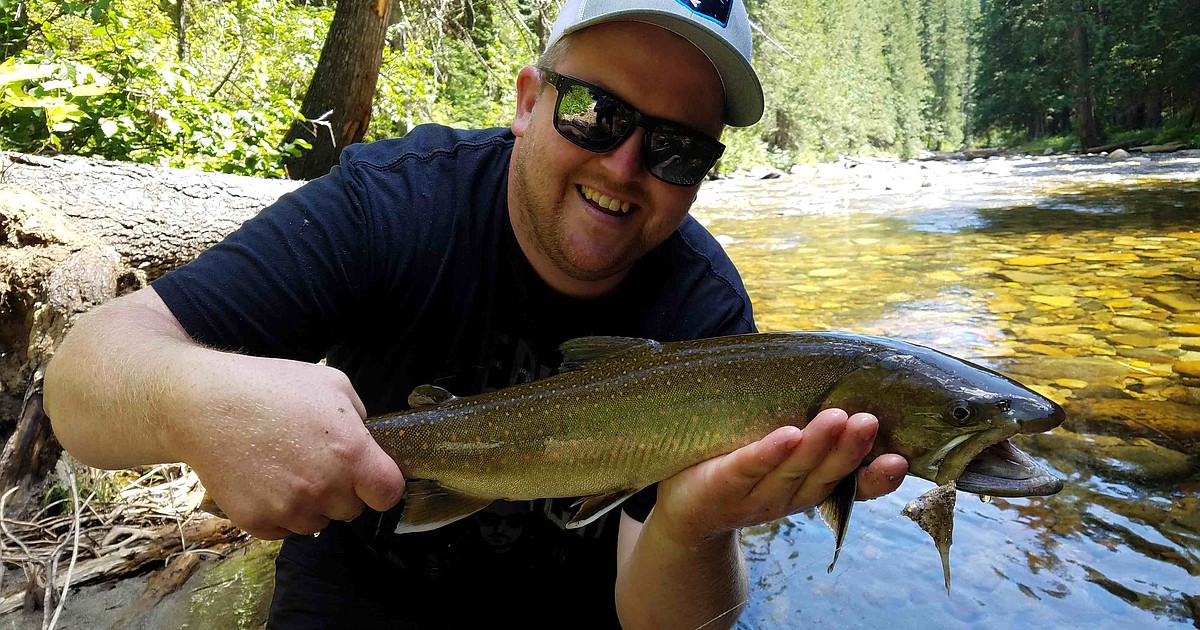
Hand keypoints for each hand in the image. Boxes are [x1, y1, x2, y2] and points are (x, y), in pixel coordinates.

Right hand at [167, 354, 404, 538]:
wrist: (203, 404)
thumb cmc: (270, 386)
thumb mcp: (330, 383)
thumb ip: (360, 416)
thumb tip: (368, 440)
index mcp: (351, 454)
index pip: (389, 493)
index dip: (382, 484)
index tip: (370, 475)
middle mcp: (324, 488)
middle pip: (352, 509)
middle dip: (343, 490)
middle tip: (317, 461)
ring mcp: (290, 509)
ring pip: (318, 522)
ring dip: (311, 503)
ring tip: (286, 466)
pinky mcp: (259, 523)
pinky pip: (285, 529)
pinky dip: (280, 512)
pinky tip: (265, 479)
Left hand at [652, 408, 907, 546]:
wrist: (683, 509)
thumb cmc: (739, 467)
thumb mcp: (780, 452)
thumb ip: (810, 425)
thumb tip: (842, 369)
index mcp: (809, 488)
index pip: (851, 488)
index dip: (877, 479)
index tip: (900, 461)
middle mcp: (788, 497)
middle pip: (824, 475)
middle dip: (849, 449)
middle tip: (868, 421)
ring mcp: (754, 496)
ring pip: (791, 472)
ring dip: (817, 446)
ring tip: (837, 418)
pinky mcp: (719, 487)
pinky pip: (747, 468)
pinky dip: (768, 453)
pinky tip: (786, 436)